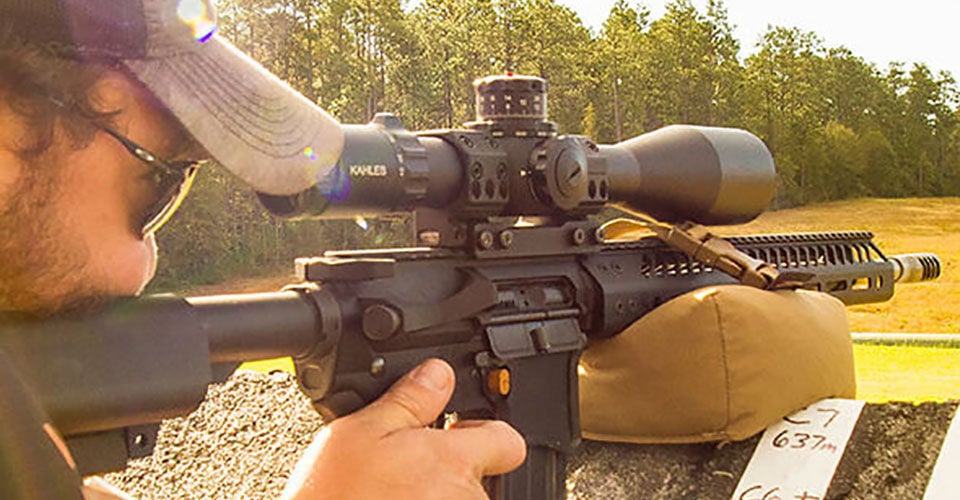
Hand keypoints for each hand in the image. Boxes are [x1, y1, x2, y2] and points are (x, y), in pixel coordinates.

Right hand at [281, 359, 526, 498]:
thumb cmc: (332, 498)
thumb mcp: (359, 432)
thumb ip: (408, 400)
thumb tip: (437, 374)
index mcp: (452, 460)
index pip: (508, 441)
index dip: (485, 432)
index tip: (459, 432)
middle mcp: (466, 498)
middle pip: (478, 474)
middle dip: (448, 468)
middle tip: (406, 466)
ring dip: (433, 494)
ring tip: (390, 492)